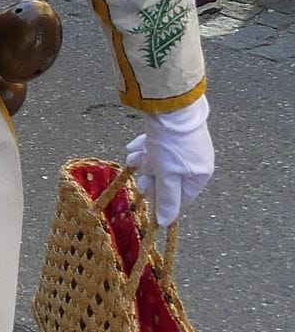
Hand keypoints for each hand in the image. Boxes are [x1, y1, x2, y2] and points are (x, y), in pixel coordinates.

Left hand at [125, 95, 212, 226]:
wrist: (171, 108)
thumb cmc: (171, 145)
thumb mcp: (168, 175)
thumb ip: (167, 199)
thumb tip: (165, 223)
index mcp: (199, 174)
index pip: (181, 197)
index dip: (163, 199)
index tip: (146, 196)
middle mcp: (195, 161)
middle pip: (170, 178)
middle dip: (151, 176)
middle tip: (139, 175)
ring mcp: (185, 145)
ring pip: (161, 160)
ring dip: (145, 161)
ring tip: (132, 159)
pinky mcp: (175, 132)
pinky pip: (158, 145)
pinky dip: (145, 148)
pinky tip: (133, 147)